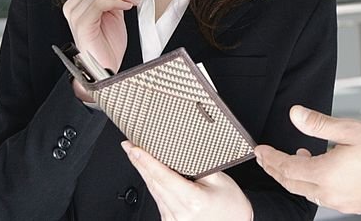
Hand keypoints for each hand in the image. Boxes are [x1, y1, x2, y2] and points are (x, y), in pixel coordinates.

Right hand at [62, 0, 135, 76]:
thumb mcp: (114, 13)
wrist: (105, 68)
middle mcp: (72, 6)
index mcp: (78, 2)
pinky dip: (118, 1)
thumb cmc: (108, 45)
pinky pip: (100, 2)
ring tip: (132, 2)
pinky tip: (127, 7)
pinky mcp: (82, 24)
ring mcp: (75, 15)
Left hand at [122, 142, 252, 220]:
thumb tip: (183, 151)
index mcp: (192, 200)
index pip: (162, 176)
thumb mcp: (220, 180)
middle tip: (128, 146)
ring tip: (136, 156)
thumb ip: (199, 166)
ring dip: (144, 173)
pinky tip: (150, 175)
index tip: (135, 148)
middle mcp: (179, 213)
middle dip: (139, 163)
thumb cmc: (232, 207)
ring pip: (153, 192)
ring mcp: (173, 220)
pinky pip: (158, 200)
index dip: (146, 161)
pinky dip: (153, 185)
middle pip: (153, 183)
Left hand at [254, 105, 360, 214]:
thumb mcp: (350, 129)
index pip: (286, 167)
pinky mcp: (349, 204)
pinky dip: (311, 183)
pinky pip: (321, 196)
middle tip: (265, 157)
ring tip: (295, 157)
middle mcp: (328, 192)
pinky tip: (320, 169)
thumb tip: (295, 114)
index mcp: (324, 173)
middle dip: (275, 169)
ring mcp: (338, 201)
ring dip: (294, 176)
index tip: (260, 150)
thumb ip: (319, 124)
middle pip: (291, 182)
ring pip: (305, 191)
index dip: (270, 158)